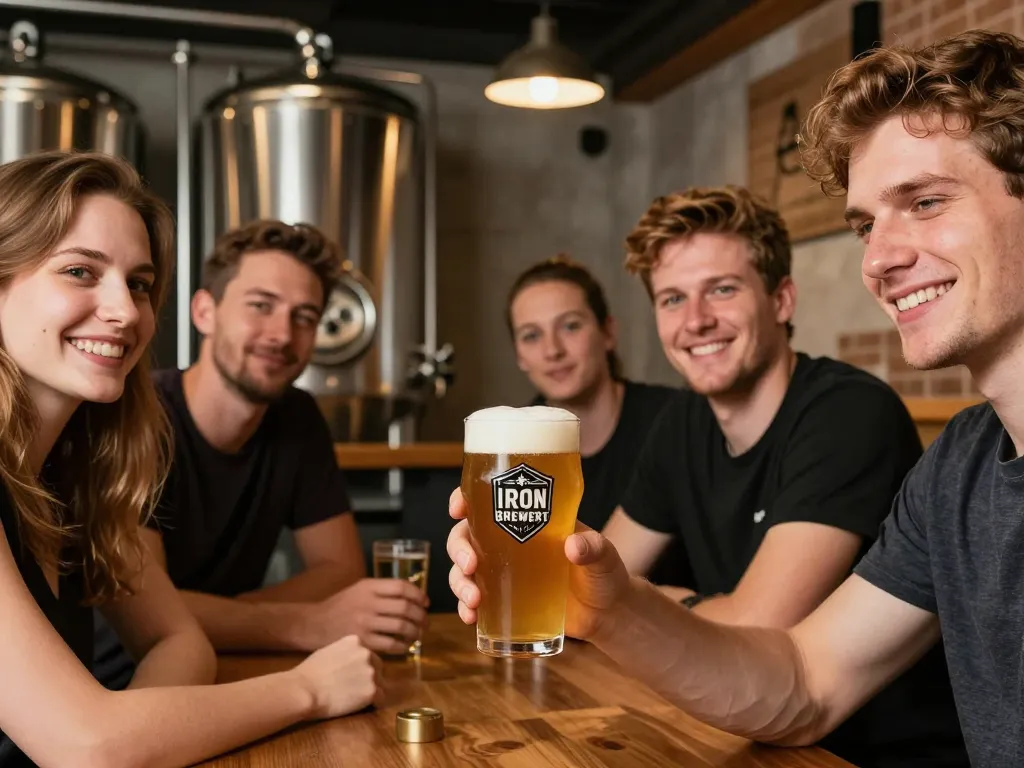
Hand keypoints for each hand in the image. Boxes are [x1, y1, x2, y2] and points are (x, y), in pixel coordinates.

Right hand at [292, 635, 384, 719]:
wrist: (303, 690)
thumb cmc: (308, 673)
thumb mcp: (328, 652)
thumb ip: (344, 653)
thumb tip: (349, 661)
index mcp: (356, 642)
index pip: (367, 654)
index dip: (360, 667)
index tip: (351, 676)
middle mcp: (367, 653)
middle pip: (377, 667)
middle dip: (369, 678)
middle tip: (353, 689)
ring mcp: (371, 672)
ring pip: (380, 683)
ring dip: (371, 691)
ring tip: (353, 699)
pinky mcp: (372, 691)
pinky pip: (380, 698)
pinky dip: (373, 704)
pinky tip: (359, 706)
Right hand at [307, 579, 428, 654]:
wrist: (313, 624)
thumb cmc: (338, 607)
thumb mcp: (358, 590)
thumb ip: (380, 591)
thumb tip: (410, 597)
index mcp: (368, 587)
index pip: (401, 587)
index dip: (418, 595)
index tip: (426, 603)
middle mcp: (368, 603)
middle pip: (405, 607)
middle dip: (421, 616)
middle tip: (426, 623)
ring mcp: (365, 623)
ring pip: (401, 626)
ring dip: (415, 632)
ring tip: (417, 635)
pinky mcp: (362, 642)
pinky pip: (391, 644)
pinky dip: (402, 646)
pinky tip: (404, 647)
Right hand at [446, 487, 631, 640]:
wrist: (609, 614)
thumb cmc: (606, 574)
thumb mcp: (604, 556)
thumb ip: (593, 547)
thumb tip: (573, 545)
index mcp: (529, 520)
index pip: (488, 500)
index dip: (465, 499)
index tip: (458, 508)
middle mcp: (509, 543)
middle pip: (466, 536)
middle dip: (458, 548)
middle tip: (470, 565)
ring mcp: (504, 573)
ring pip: (464, 570)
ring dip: (459, 583)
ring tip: (473, 601)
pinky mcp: (505, 601)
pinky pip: (473, 601)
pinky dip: (466, 607)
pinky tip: (470, 617)